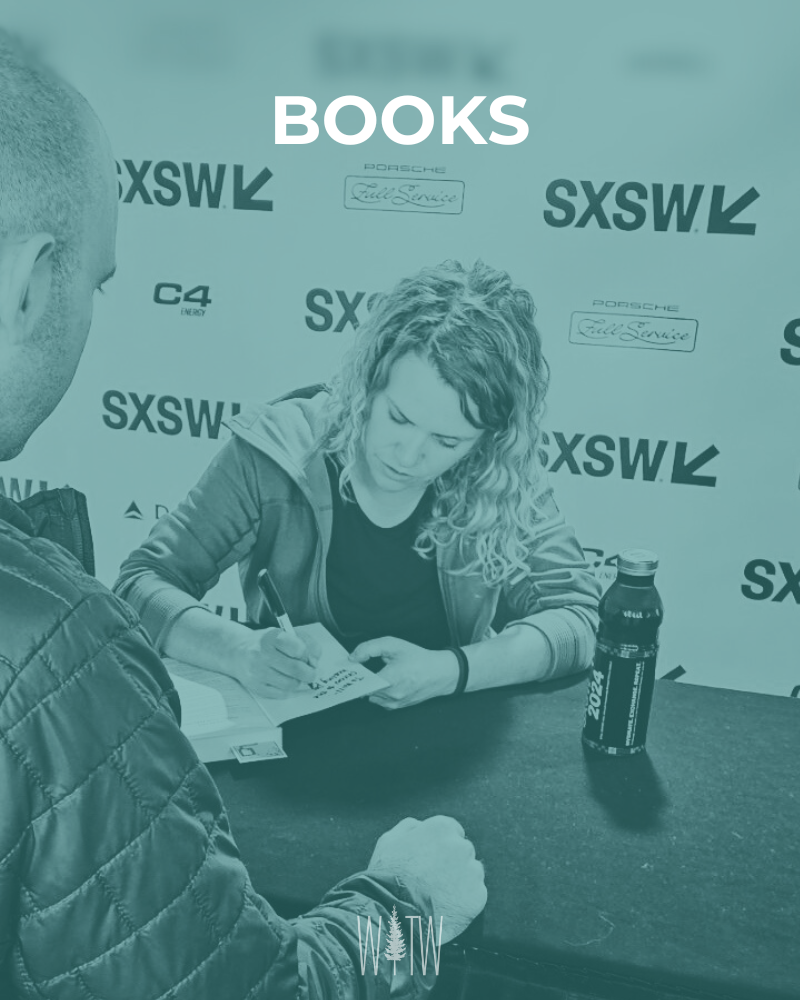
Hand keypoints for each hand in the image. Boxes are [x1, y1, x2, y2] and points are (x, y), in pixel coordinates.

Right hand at [231, 628, 318, 697]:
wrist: (237, 651)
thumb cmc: (266, 642)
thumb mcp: (285, 633)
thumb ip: (306, 642)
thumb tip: (315, 661)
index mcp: (272, 637)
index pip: (299, 649)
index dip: (308, 655)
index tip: (308, 657)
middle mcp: (262, 654)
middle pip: (296, 669)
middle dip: (309, 673)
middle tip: (310, 672)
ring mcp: (257, 671)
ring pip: (291, 684)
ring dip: (298, 681)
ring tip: (294, 675)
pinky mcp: (255, 686)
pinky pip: (281, 694)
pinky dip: (288, 690)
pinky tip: (285, 681)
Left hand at [349, 637, 458, 709]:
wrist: (439, 673)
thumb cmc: (418, 658)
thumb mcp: (393, 645)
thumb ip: (369, 648)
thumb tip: (353, 658)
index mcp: (388, 680)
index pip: (360, 683)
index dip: (355, 676)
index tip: (353, 668)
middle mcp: (391, 696)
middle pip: (364, 690)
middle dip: (364, 680)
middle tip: (366, 668)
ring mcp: (394, 704)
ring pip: (371, 697)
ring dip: (372, 687)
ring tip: (380, 674)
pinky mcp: (398, 707)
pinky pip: (381, 701)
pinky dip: (380, 693)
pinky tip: (387, 682)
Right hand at [368, 816, 486, 942]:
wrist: (395, 915)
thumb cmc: (388, 877)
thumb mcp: (389, 841)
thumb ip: (410, 827)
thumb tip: (420, 825)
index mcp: (441, 828)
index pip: (453, 831)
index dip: (442, 846)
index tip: (434, 860)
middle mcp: (460, 846)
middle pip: (463, 851)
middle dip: (452, 862)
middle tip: (434, 879)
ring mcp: (471, 872)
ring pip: (472, 872)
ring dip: (461, 880)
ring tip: (440, 895)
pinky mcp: (477, 896)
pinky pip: (476, 895)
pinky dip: (465, 900)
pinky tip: (448, 907)